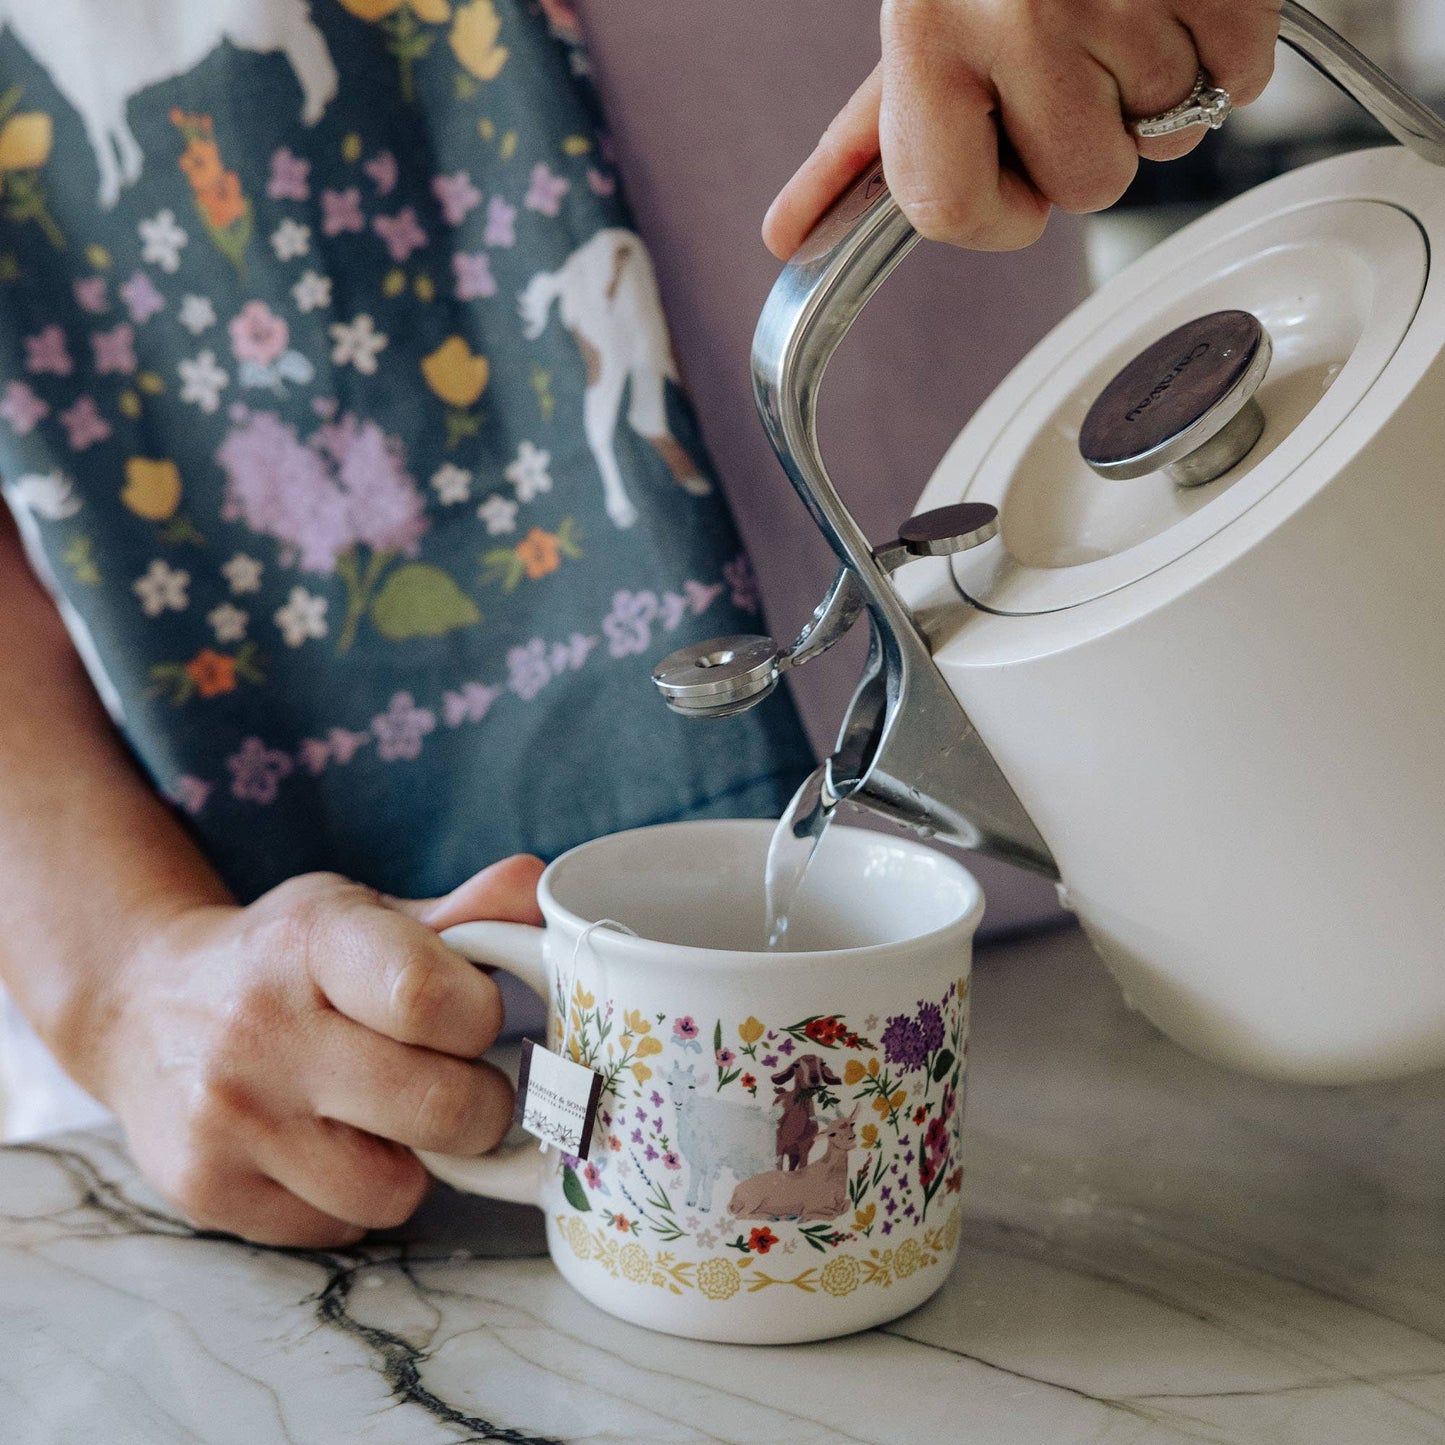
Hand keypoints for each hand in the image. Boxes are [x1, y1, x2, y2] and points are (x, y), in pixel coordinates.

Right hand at [76, 856, 543, 1246]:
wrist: (142, 1007)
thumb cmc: (286, 959)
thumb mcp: (363, 915)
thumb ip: (461, 915)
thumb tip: (536, 887)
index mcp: (313, 941)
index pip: (428, 998)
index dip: (481, 1017)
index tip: (475, 1017)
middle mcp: (260, 1030)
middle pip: (439, 1109)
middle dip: (479, 1104)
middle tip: (458, 1082)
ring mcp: (228, 1119)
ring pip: (398, 1189)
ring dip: (417, 1161)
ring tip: (386, 1115)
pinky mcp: (207, 1191)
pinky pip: (341, 1225)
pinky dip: (355, 1195)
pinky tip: (328, 1144)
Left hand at [764, 0, 1280, 256]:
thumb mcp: (923, 24)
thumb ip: (869, 136)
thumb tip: (788, 233)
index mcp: (926, 31)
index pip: (948, 211)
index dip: (994, 214)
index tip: (1010, 180)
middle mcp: (1016, 9)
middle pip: (1085, 186)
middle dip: (1095, 137)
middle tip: (1081, 51)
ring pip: (1167, 136)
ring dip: (1160, 84)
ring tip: (1129, 4)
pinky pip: (1240, 80)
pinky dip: (1226, 49)